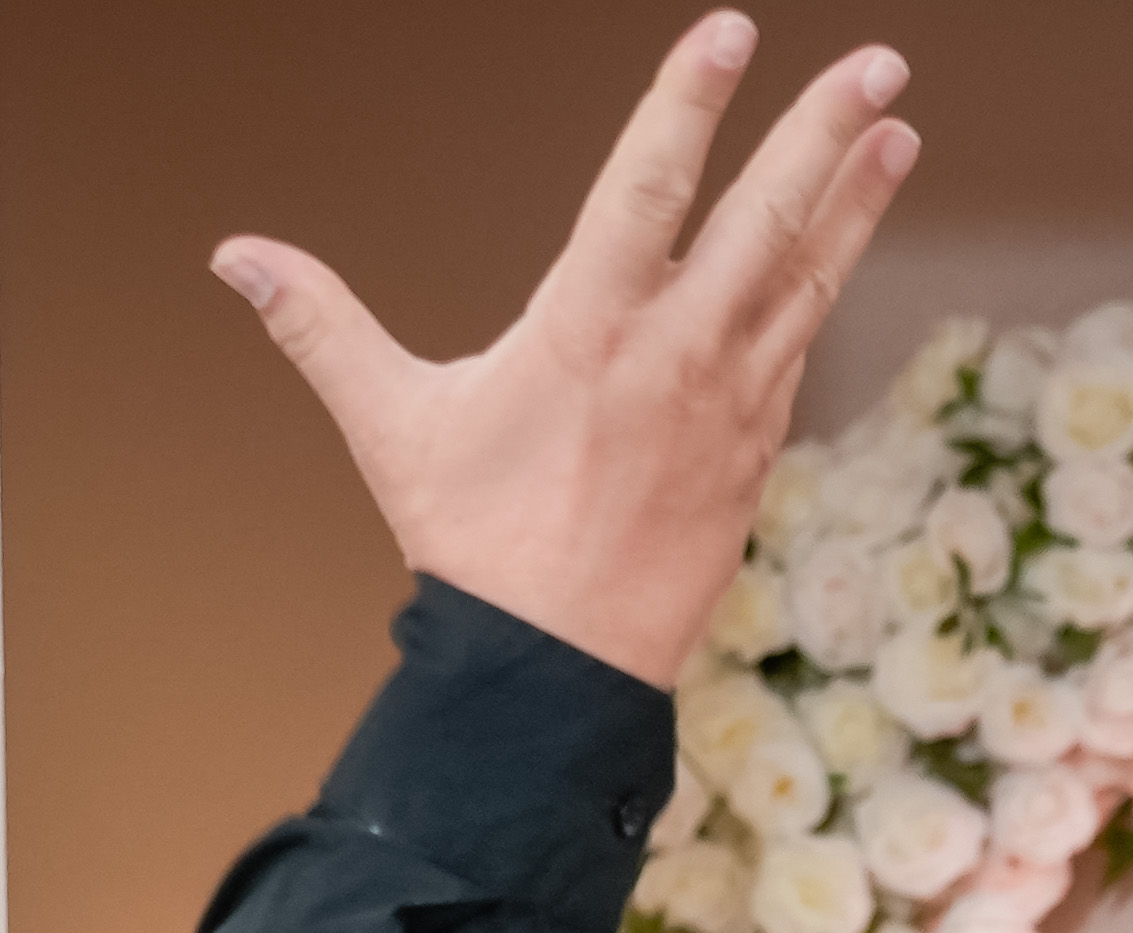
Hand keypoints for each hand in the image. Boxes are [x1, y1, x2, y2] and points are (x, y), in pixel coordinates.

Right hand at [215, 16, 921, 688]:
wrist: (558, 669)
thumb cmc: (479, 548)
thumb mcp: (392, 425)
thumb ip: (322, 326)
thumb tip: (237, 257)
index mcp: (589, 331)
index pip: (648, 186)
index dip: (689, 100)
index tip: (730, 31)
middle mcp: (676, 355)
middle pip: (765, 218)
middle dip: (823, 131)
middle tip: (879, 64)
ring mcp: (730, 404)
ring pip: (806, 277)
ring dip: (854, 198)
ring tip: (895, 130)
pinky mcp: (757, 450)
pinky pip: (801, 344)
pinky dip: (827, 281)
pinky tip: (845, 240)